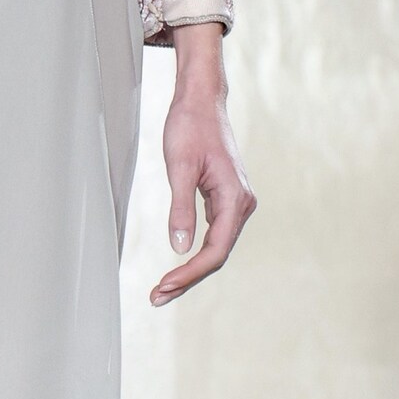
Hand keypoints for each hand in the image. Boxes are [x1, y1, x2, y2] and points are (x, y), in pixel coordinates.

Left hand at [151, 21, 255, 306]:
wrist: (201, 101)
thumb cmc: (190, 128)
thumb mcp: (180, 168)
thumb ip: (181, 209)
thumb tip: (180, 248)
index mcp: (234, 198)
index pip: (216, 250)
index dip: (190, 273)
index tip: (164, 287)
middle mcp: (241, 204)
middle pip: (217, 254)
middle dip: (187, 278)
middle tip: (157, 297)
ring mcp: (235, 203)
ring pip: (216, 247)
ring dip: (191, 270)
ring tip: (163, 289)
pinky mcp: (225, 200)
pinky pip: (213, 235)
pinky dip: (194, 253)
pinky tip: (177, 267)